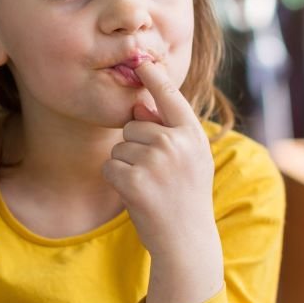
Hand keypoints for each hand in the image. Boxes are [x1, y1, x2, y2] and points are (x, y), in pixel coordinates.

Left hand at [102, 60, 223, 302]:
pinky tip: (136, 195)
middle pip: (134, 124)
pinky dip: (116, 180)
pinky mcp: (135, 180)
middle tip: (157, 176)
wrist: (186, 242)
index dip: (155, 77)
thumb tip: (139, 104)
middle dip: (136, 146)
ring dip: (126, 165)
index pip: (171, 98)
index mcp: (193, 136)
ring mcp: (156, 161)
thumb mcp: (188, 160)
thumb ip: (168, 130)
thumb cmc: (185, 198)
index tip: (143, 60)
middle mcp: (176, 143)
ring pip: (120, 145)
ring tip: (150, 187)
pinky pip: (110, 165)